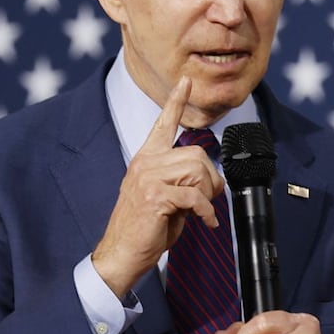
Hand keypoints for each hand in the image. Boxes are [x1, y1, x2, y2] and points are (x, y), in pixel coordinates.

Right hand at [91, 76, 224, 298]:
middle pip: (197, 155)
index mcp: (146, 159)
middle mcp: (146, 163)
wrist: (122, 253)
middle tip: (206, 201)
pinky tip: (205, 223)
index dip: (176, 101)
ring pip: (198, 171)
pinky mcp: (155, 196)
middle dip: (211, 179)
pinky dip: (206, 212)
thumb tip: (210, 177)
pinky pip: (195, 196)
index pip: (163, 124)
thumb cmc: (145, 228)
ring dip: (207, 195)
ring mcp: (148, 177)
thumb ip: (181, 179)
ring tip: (199, 211)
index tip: (186, 80)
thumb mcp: (165, 197)